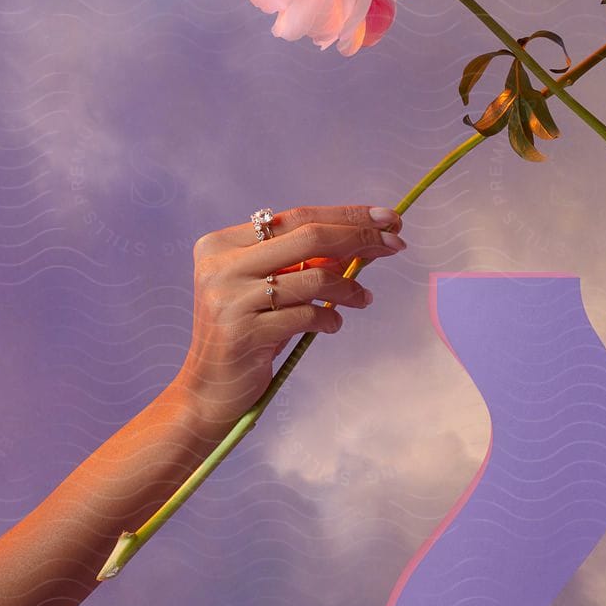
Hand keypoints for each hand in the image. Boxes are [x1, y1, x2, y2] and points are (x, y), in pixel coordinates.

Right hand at [176, 204, 406, 426]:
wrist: (209, 390)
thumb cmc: (247, 332)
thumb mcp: (266, 289)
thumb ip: (300, 262)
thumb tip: (361, 240)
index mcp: (222, 244)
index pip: (296, 217)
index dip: (346, 215)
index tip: (388, 219)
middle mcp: (221, 265)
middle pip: (309, 236)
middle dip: (360, 237)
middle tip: (396, 244)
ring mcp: (230, 298)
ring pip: (313, 278)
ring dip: (349, 288)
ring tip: (363, 299)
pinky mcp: (244, 332)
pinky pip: (307, 315)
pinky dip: (330, 319)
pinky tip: (333, 324)